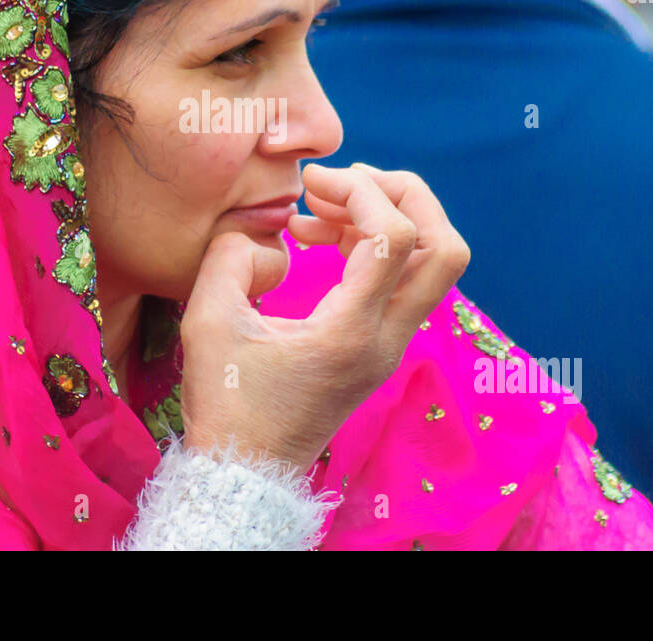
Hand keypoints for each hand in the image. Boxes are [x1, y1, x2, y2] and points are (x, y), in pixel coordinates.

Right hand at [178, 162, 469, 473]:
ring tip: (317, 207)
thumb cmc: (225, 402)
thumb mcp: (207, 322)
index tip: (310, 183)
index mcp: (351, 332)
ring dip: (386, 217)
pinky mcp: (380, 345)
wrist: (247, 469)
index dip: (360, 192)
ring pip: (431, 261)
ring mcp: (390, 344)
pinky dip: (371, 242)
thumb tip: (267, 230)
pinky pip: (401, 277)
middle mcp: (386, 338)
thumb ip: (231, 257)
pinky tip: (316, 235)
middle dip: (403, 195)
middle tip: (344, 182)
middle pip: (445, 247)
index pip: (396, 238)